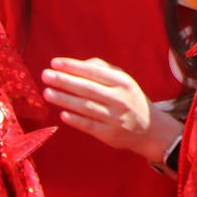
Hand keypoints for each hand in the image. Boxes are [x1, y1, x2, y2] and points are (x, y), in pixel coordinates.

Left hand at [41, 57, 180, 163]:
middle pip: (88, 88)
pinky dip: (75, 119)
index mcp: (123, 83)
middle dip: (64, 81)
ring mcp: (115, 118)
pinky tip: (62, 114)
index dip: (73, 66)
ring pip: (86, 107)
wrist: (151, 129)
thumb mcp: (124, 81)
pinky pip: (89, 125)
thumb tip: (79, 64)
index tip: (54, 62)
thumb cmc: (130, 100)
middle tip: (46, 75)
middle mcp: (120, 99)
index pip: (94, 72)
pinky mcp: (110, 134)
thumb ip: (103, 70)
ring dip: (65, 99)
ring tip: (47, 93)